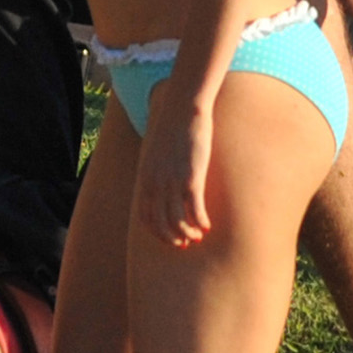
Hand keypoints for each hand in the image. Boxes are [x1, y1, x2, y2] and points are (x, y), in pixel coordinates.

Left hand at [132, 80, 212, 247]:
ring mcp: (172, 182)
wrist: (182, 109)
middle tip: (185, 243)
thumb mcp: (156, 153)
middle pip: (160, 223)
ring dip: (188, 234)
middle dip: (172, 238)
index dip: (156, 232)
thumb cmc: (172, 129)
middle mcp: (155, 184)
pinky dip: (200, 223)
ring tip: (198, 236)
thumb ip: (156, 170)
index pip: (145, 217)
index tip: (169, 238)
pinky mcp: (191, 177)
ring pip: (177, 221)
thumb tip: (161, 182)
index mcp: (145, 178)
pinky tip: (207, 227)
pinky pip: (194, 210)